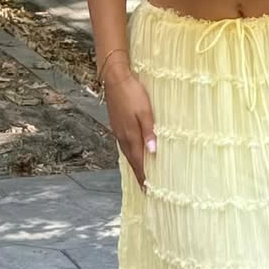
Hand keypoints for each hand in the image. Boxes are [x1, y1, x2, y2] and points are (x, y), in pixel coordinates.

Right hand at [103, 57, 155, 188]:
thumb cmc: (133, 93)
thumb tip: (153, 152)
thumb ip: (149, 132)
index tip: (148, 189)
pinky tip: (133, 153)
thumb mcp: (145, 112)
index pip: (139, 160)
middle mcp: (123, 136)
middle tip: (145, 187)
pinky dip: (130, 154)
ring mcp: (118, 131)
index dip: (143, 175)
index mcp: (131, 135)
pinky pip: (124, 145)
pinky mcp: (117, 124)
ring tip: (140, 175)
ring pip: (127, 153)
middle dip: (138, 174)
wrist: (115, 79)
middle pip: (132, 160)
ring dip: (134, 165)